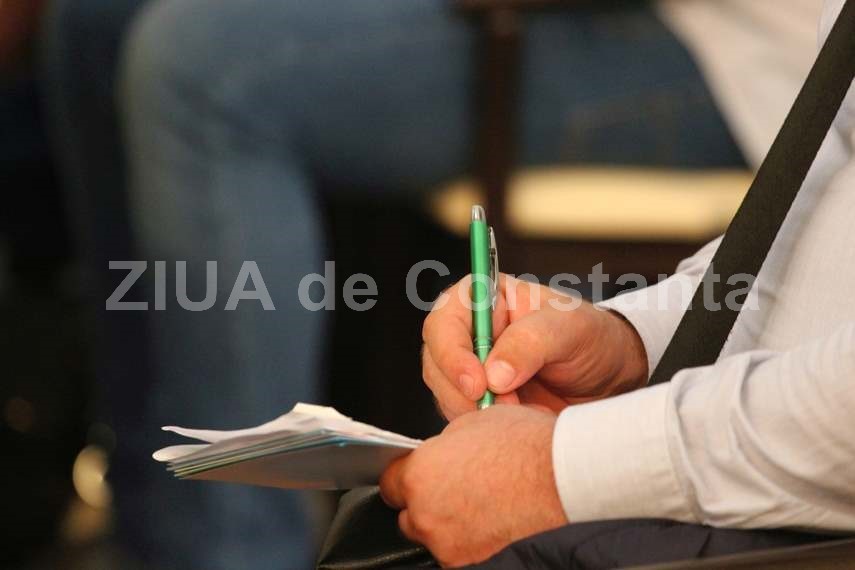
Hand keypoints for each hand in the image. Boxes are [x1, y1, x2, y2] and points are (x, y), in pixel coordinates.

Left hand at [379, 405, 565, 566]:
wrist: (566, 478)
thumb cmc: (526, 446)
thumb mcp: (474, 424)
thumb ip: (445, 446)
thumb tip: (441, 453)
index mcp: (420, 475)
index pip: (389, 481)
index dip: (405, 475)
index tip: (418, 474)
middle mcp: (427, 515)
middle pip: (410, 514)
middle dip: (427, 502)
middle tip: (457, 488)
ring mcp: (450, 546)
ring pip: (436, 537)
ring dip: (450, 524)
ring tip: (483, 505)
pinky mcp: (474, 564)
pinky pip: (461, 552)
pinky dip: (473, 541)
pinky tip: (495, 522)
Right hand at [422, 274, 646, 418]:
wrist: (610, 379)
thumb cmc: (592, 338)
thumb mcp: (571, 329)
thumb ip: (531, 342)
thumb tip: (493, 374)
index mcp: (484, 298)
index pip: (445, 322)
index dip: (452, 354)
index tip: (478, 384)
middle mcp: (469, 331)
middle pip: (436, 360)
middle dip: (463, 390)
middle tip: (504, 406)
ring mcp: (469, 367)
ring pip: (444, 393)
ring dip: (474, 410)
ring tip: (521, 412)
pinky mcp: (476, 399)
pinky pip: (461, 416)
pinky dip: (483, 426)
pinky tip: (516, 422)